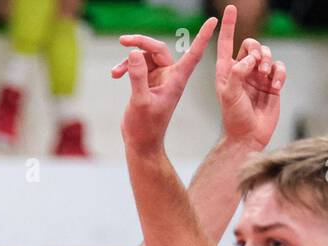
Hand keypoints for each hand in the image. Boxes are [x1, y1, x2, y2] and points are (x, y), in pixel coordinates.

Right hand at [111, 15, 217, 155]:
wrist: (141, 143)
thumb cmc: (145, 127)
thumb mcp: (140, 101)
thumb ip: (138, 77)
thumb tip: (134, 52)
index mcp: (176, 80)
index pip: (193, 53)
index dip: (203, 36)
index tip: (213, 20)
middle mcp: (170, 76)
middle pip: (158, 48)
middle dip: (141, 42)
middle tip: (122, 40)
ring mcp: (159, 79)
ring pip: (145, 57)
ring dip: (128, 60)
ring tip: (115, 72)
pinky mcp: (148, 82)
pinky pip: (138, 66)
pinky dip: (126, 68)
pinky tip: (115, 75)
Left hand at [215, 6, 286, 149]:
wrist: (248, 136)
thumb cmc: (234, 117)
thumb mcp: (229, 95)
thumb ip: (237, 73)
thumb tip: (250, 59)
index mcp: (226, 70)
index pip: (226, 42)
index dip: (229, 25)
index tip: (230, 8)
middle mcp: (242, 71)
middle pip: (252, 45)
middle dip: (257, 48)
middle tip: (258, 62)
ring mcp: (258, 77)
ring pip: (268, 55)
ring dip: (269, 60)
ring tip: (266, 75)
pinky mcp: (272, 84)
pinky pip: (280, 69)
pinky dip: (280, 73)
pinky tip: (276, 84)